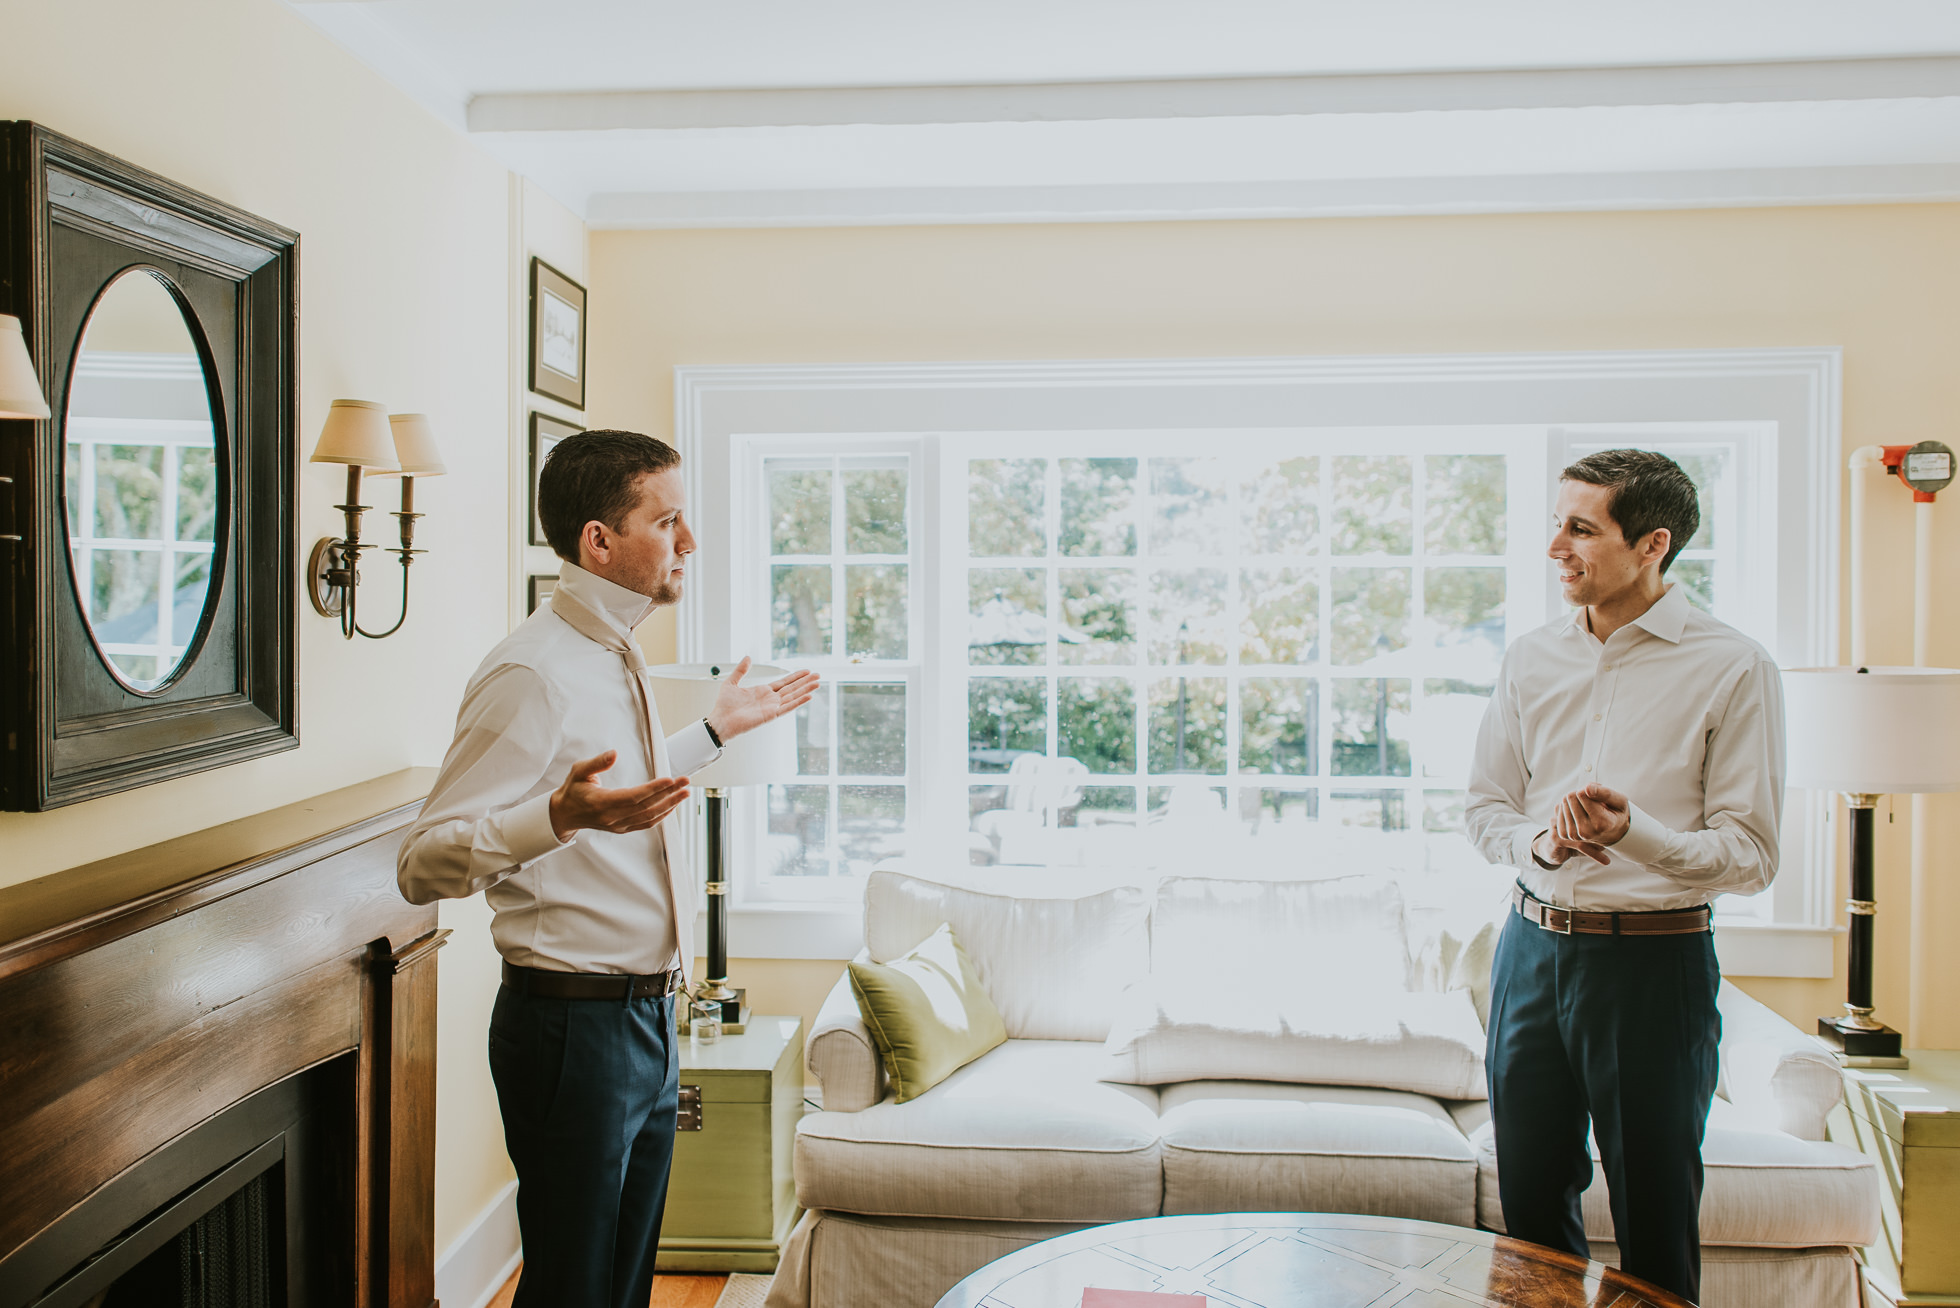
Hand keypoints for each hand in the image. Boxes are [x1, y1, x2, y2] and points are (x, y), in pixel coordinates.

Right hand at [548, 751, 690, 841]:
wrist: (565, 813)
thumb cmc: (573, 789)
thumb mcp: (579, 771)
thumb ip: (597, 763)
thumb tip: (614, 754)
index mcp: (601, 802)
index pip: (633, 797)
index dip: (654, 789)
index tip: (670, 780)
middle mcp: (612, 817)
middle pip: (646, 807)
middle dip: (669, 794)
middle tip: (685, 781)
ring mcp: (618, 825)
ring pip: (649, 817)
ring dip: (670, 805)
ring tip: (685, 793)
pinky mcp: (622, 828)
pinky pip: (646, 823)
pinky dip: (662, 815)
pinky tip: (672, 805)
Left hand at [704, 657, 821, 742]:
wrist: (720, 720)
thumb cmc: (724, 705)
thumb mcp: (731, 682)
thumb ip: (740, 670)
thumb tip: (748, 657)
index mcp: (763, 691)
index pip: (784, 682)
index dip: (796, 676)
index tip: (807, 671)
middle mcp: (770, 699)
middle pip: (792, 688)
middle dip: (805, 681)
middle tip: (818, 675)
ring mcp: (771, 707)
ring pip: (793, 697)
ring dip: (805, 690)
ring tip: (818, 683)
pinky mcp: (770, 715)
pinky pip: (787, 707)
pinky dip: (798, 702)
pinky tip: (808, 696)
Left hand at [1550, 783, 1630, 864]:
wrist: (1612, 833)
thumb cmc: (1616, 814)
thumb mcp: (1620, 801)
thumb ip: (1605, 793)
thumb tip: (1587, 788)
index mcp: (1602, 823)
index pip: (1582, 794)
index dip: (1589, 789)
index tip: (1599, 796)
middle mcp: (1586, 831)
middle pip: (1570, 798)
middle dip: (1580, 794)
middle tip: (1592, 802)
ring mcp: (1574, 835)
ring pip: (1563, 803)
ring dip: (1574, 802)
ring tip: (1587, 809)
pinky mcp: (1564, 835)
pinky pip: (1558, 811)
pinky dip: (1567, 808)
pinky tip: (1578, 813)